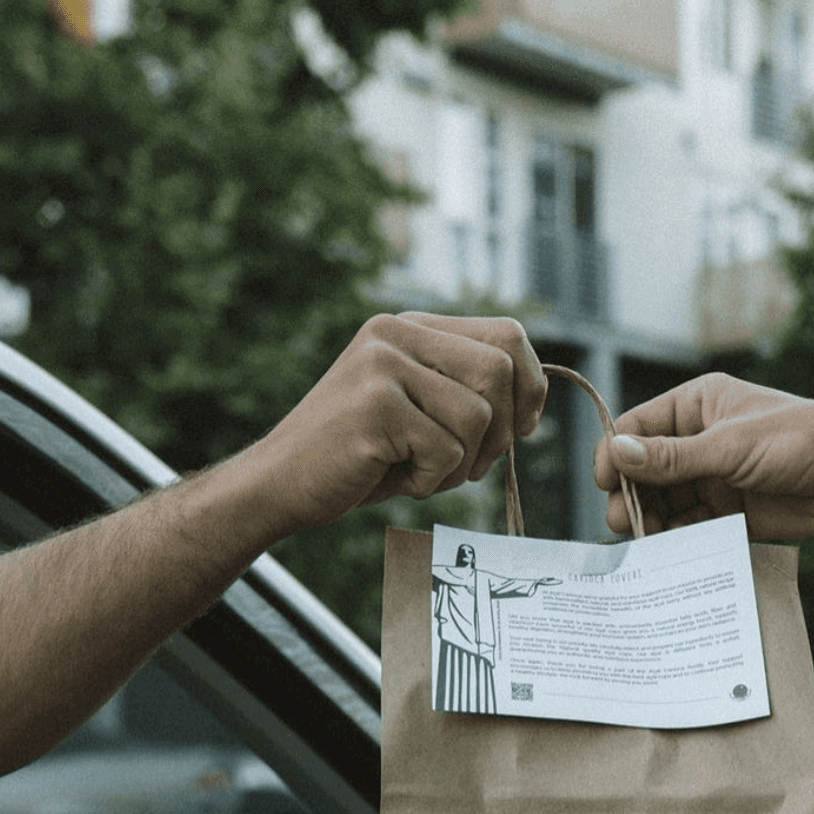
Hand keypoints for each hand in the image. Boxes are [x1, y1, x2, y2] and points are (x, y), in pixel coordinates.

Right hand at [243, 312, 546, 536]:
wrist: (280, 485)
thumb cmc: (360, 459)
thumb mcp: (418, 412)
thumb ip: (466, 392)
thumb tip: (533, 396)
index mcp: (410, 328)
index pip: (508, 336)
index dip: (529, 388)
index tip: (518, 429)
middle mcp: (396, 334)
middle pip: (501, 370)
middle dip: (501, 432)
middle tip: (465, 464)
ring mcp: (382, 365)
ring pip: (479, 416)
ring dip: (462, 463)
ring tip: (419, 470)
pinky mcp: (374, 405)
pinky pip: (446, 450)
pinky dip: (431, 479)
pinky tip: (395, 477)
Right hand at [593, 372, 813, 565]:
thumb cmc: (802, 442)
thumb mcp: (730, 447)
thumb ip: (672, 458)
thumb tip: (616, 454)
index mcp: (699, 404)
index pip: (638, 426)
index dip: (616, 454)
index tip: (605, 484)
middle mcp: (700, 438)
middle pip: (645, 469)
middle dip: (630, 494)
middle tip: (623, 523)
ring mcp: (714, 476)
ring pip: (663, 500)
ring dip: (649, 520)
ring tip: (643, 542)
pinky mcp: (729, 511)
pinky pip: (688, 525)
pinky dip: (674, 538)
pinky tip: (666, 552)